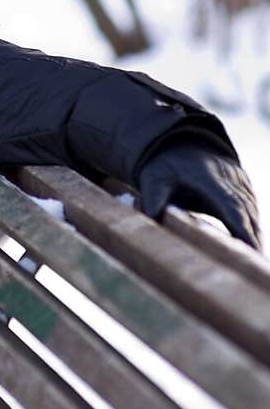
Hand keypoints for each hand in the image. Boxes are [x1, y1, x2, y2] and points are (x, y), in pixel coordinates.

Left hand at [137, 141, 261, 250]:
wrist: (178, 142)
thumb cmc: (164, 165)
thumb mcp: (153, 178)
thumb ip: (153, 197)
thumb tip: (152, 216)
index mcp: (207, 176)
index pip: (229, 204)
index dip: (241, 227)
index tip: (251, 249)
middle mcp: (228, 176)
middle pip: (246, 211)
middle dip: (253, 238)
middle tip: (256, 266)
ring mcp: (238, 179)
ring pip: (251, 210)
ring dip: (256, 235)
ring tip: (255, 262)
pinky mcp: (243, 184)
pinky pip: (251, 207)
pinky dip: (253, 226)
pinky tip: (252, 247)